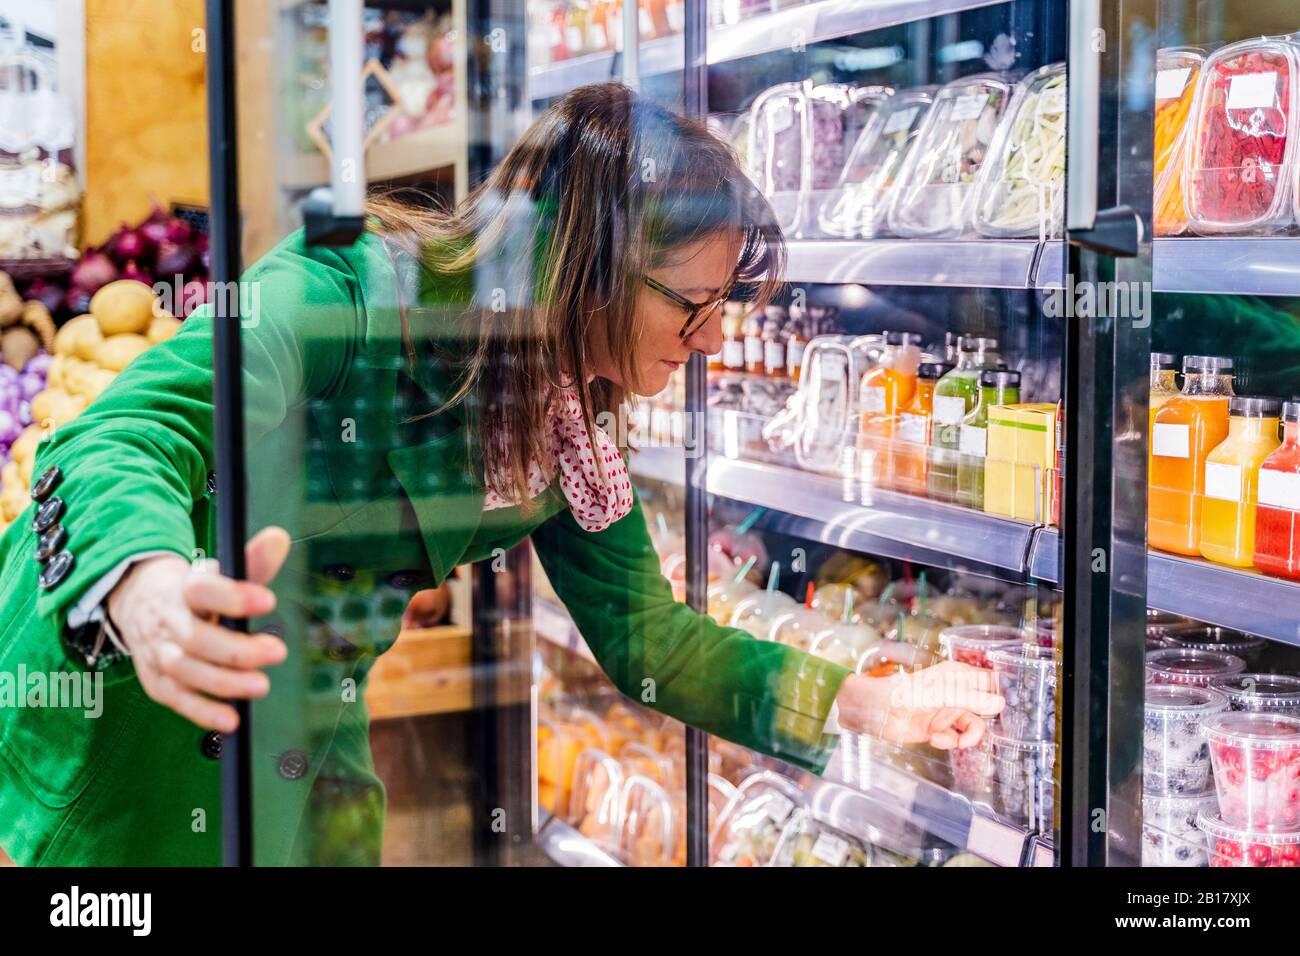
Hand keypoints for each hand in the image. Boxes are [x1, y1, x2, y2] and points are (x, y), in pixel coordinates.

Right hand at [107, 526, 291, 733]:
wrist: (140, 600)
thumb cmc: (193, 589)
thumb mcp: (220, 571)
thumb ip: (252, 561)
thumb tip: (280, 539)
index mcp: (184, 588)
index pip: (205, 590)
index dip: (234, 596)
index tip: (268, 600)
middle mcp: (167, 620)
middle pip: (197, 638)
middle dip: (237, 650)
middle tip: (277, 652)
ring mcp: (158, 652)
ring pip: (185, 670)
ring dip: (224, 682)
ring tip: (260, 686)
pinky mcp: (156, 679)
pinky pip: (176, 698)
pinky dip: (202, 711)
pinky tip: (230, 719)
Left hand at [833, 661, 1003, 748]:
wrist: (874, 712)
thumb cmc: (901, 693)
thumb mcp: (939, 695)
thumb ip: (970, 699)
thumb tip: (1000, 704)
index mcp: (956, 675)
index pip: (988, 680)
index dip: (998, 692)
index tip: (1005, 708)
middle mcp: (955, 692)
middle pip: (984, 708)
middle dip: (981, 722)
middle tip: (972, 733)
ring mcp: (947, 711)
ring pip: (972, 727)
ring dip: (966, 737)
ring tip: (957, 742)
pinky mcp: (937, 728)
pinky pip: (955, 738)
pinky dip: (948, 741)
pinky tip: (935, 739)